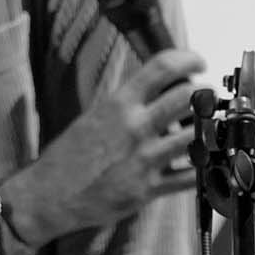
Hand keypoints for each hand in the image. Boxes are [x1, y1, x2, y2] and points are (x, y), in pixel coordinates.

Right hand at [1, 48, 202, 247]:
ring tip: (203, 130)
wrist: (48, 195)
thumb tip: (158, 92)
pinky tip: (197, 162)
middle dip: (204, 95)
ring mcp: (144, 159)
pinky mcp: (149, 188)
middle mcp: (133, 127)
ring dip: (206, 130)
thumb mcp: (93, 118)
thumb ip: (126, 105)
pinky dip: (200, 167)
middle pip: (189, 97)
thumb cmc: (67, 157)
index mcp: (117, 104)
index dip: (187, 59)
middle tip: (205, 98)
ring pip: (197, 135)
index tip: (198, 62)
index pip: (162, 68)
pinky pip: (191, 176)